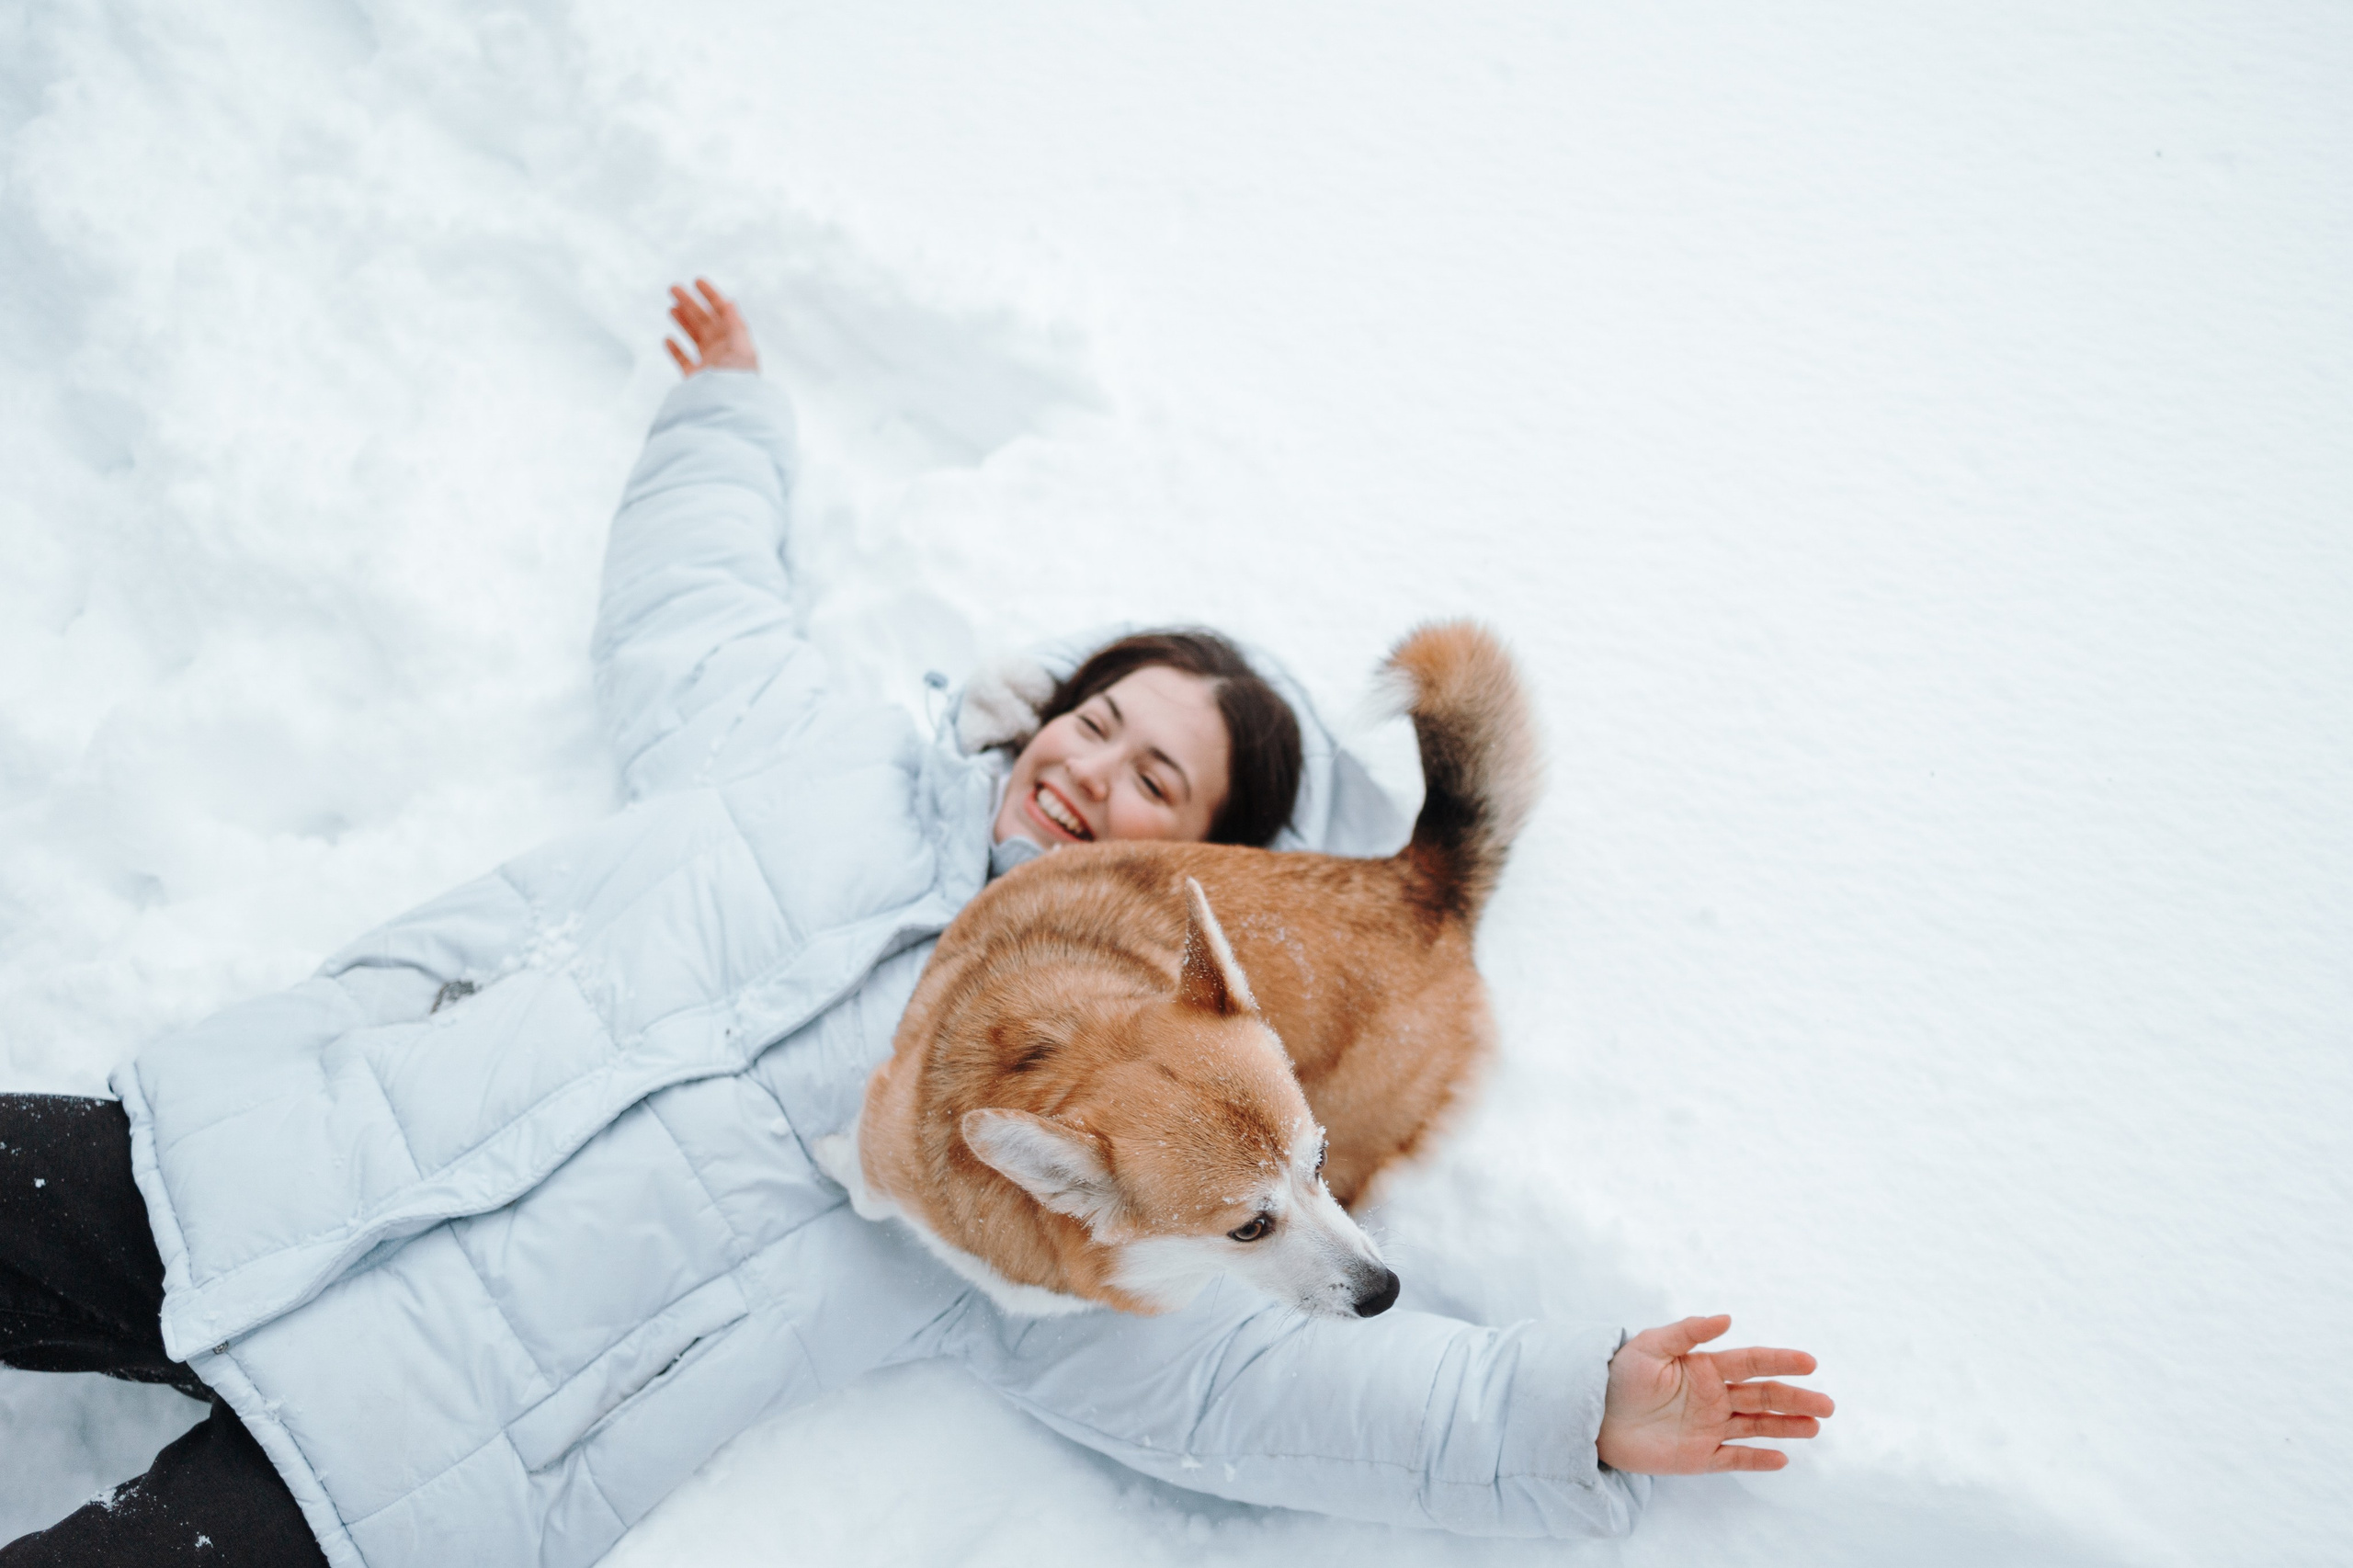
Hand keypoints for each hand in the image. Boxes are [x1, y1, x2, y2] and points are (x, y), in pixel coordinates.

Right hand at [664, 278, 759, 376]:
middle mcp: (722, 350)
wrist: (727, 406)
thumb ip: (734, 323)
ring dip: (683, 321)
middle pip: (704, 320)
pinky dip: (675, 349)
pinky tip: (668, 339)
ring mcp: (709, 363)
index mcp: (735, 339)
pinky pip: (684, 360)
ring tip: (671, 307)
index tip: (696, 280)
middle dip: (690, 303)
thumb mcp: (740, 346)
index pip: (723, 312)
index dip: (711, 295)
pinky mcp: (696, 378)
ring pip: (694, 336)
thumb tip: (730, 302)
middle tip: (673, 288)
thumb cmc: (737, 377)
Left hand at [1595, 1314, 1832, 1473]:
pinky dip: (1757, 1460)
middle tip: (1828, 1404)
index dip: (1780, 1361)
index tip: (1810, 1362)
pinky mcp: (1699, 1457)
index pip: (1750, 1363)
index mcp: (1705, 1368)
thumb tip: (1727, 1317)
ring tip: (1815, 1426)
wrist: (1594, 1416)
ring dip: (1787, 1427)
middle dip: (1795, 1399)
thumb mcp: (1649, 1346)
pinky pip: (1734, 1459)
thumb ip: (1687, 1331)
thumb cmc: (1619, 1376)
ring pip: (1756, 1427)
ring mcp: (1710, 1428)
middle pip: (1762, 1397)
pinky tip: (1782, 1459)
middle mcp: (1714, 1397)